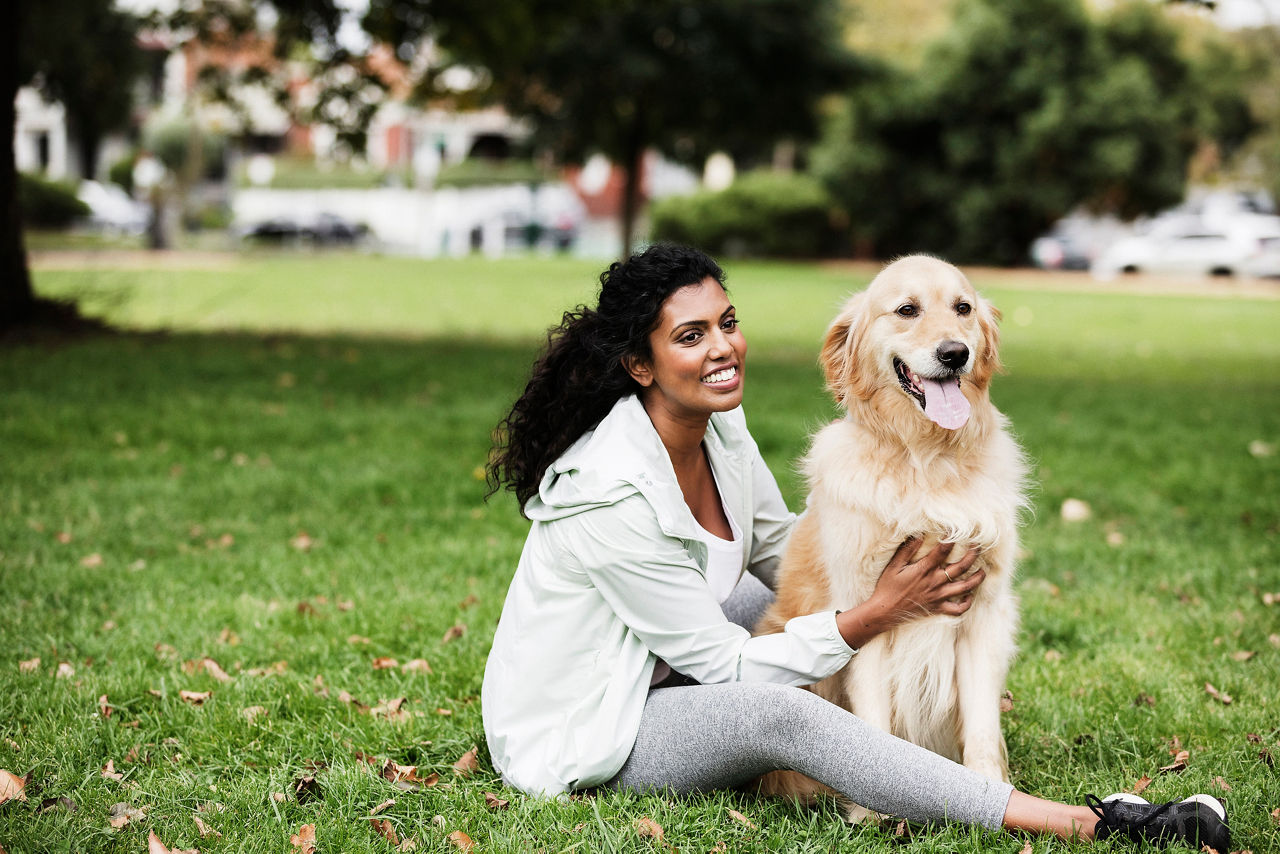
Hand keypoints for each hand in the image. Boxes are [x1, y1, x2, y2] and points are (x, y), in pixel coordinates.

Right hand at [835, 537, 984, 649]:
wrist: (884, 612)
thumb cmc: (887, 587)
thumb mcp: (894, 566)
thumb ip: (907, 550)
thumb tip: (919, 535)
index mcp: (924, 570)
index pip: (943, 551)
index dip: (951, 539)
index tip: (957, 530)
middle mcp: (935, 582)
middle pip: (961, 567)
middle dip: (972, 555)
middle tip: (978, 546)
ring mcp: (939, 597)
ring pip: (965, 587)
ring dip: (977, 578)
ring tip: (983, 571)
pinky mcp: (938, 608)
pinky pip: (958, 609)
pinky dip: (967, 603)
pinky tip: (969, 595)